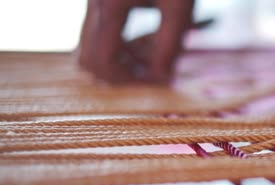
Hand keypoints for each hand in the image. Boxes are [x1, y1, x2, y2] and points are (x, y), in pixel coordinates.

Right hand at [78, 0, 193, 83]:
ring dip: (117, 59)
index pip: (102, 62)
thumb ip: (169, 46)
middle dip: (119, 73)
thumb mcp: (180, 8)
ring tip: (151, 54)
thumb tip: (161, 78)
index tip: (156, 77)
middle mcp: (93, 2)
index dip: (127, 79)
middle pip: (87, 57)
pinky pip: (97, 30)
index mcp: (110, 6)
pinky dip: (116, 43)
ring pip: (89, 44)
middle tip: (151, 70)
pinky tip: (143, 38)